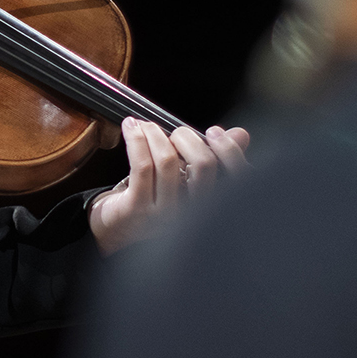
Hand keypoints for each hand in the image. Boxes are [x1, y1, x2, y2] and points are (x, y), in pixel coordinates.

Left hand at [87, 117, 249, 254]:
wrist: (116, 231)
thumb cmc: (153, 203)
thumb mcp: (186, 182)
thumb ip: (214, 158)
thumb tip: (240, 134)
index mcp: (211, 208)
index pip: (238, 177)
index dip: (229, 149)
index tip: (214, 133)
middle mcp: (192, 215)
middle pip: (204, 165)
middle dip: (188, 137)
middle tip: (174, 132)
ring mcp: (164, 214)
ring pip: (168, 160)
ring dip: (155, 133)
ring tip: (145, 126)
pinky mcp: (136, 209)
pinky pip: (142, 165)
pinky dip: (137, 139)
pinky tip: (131, 129)